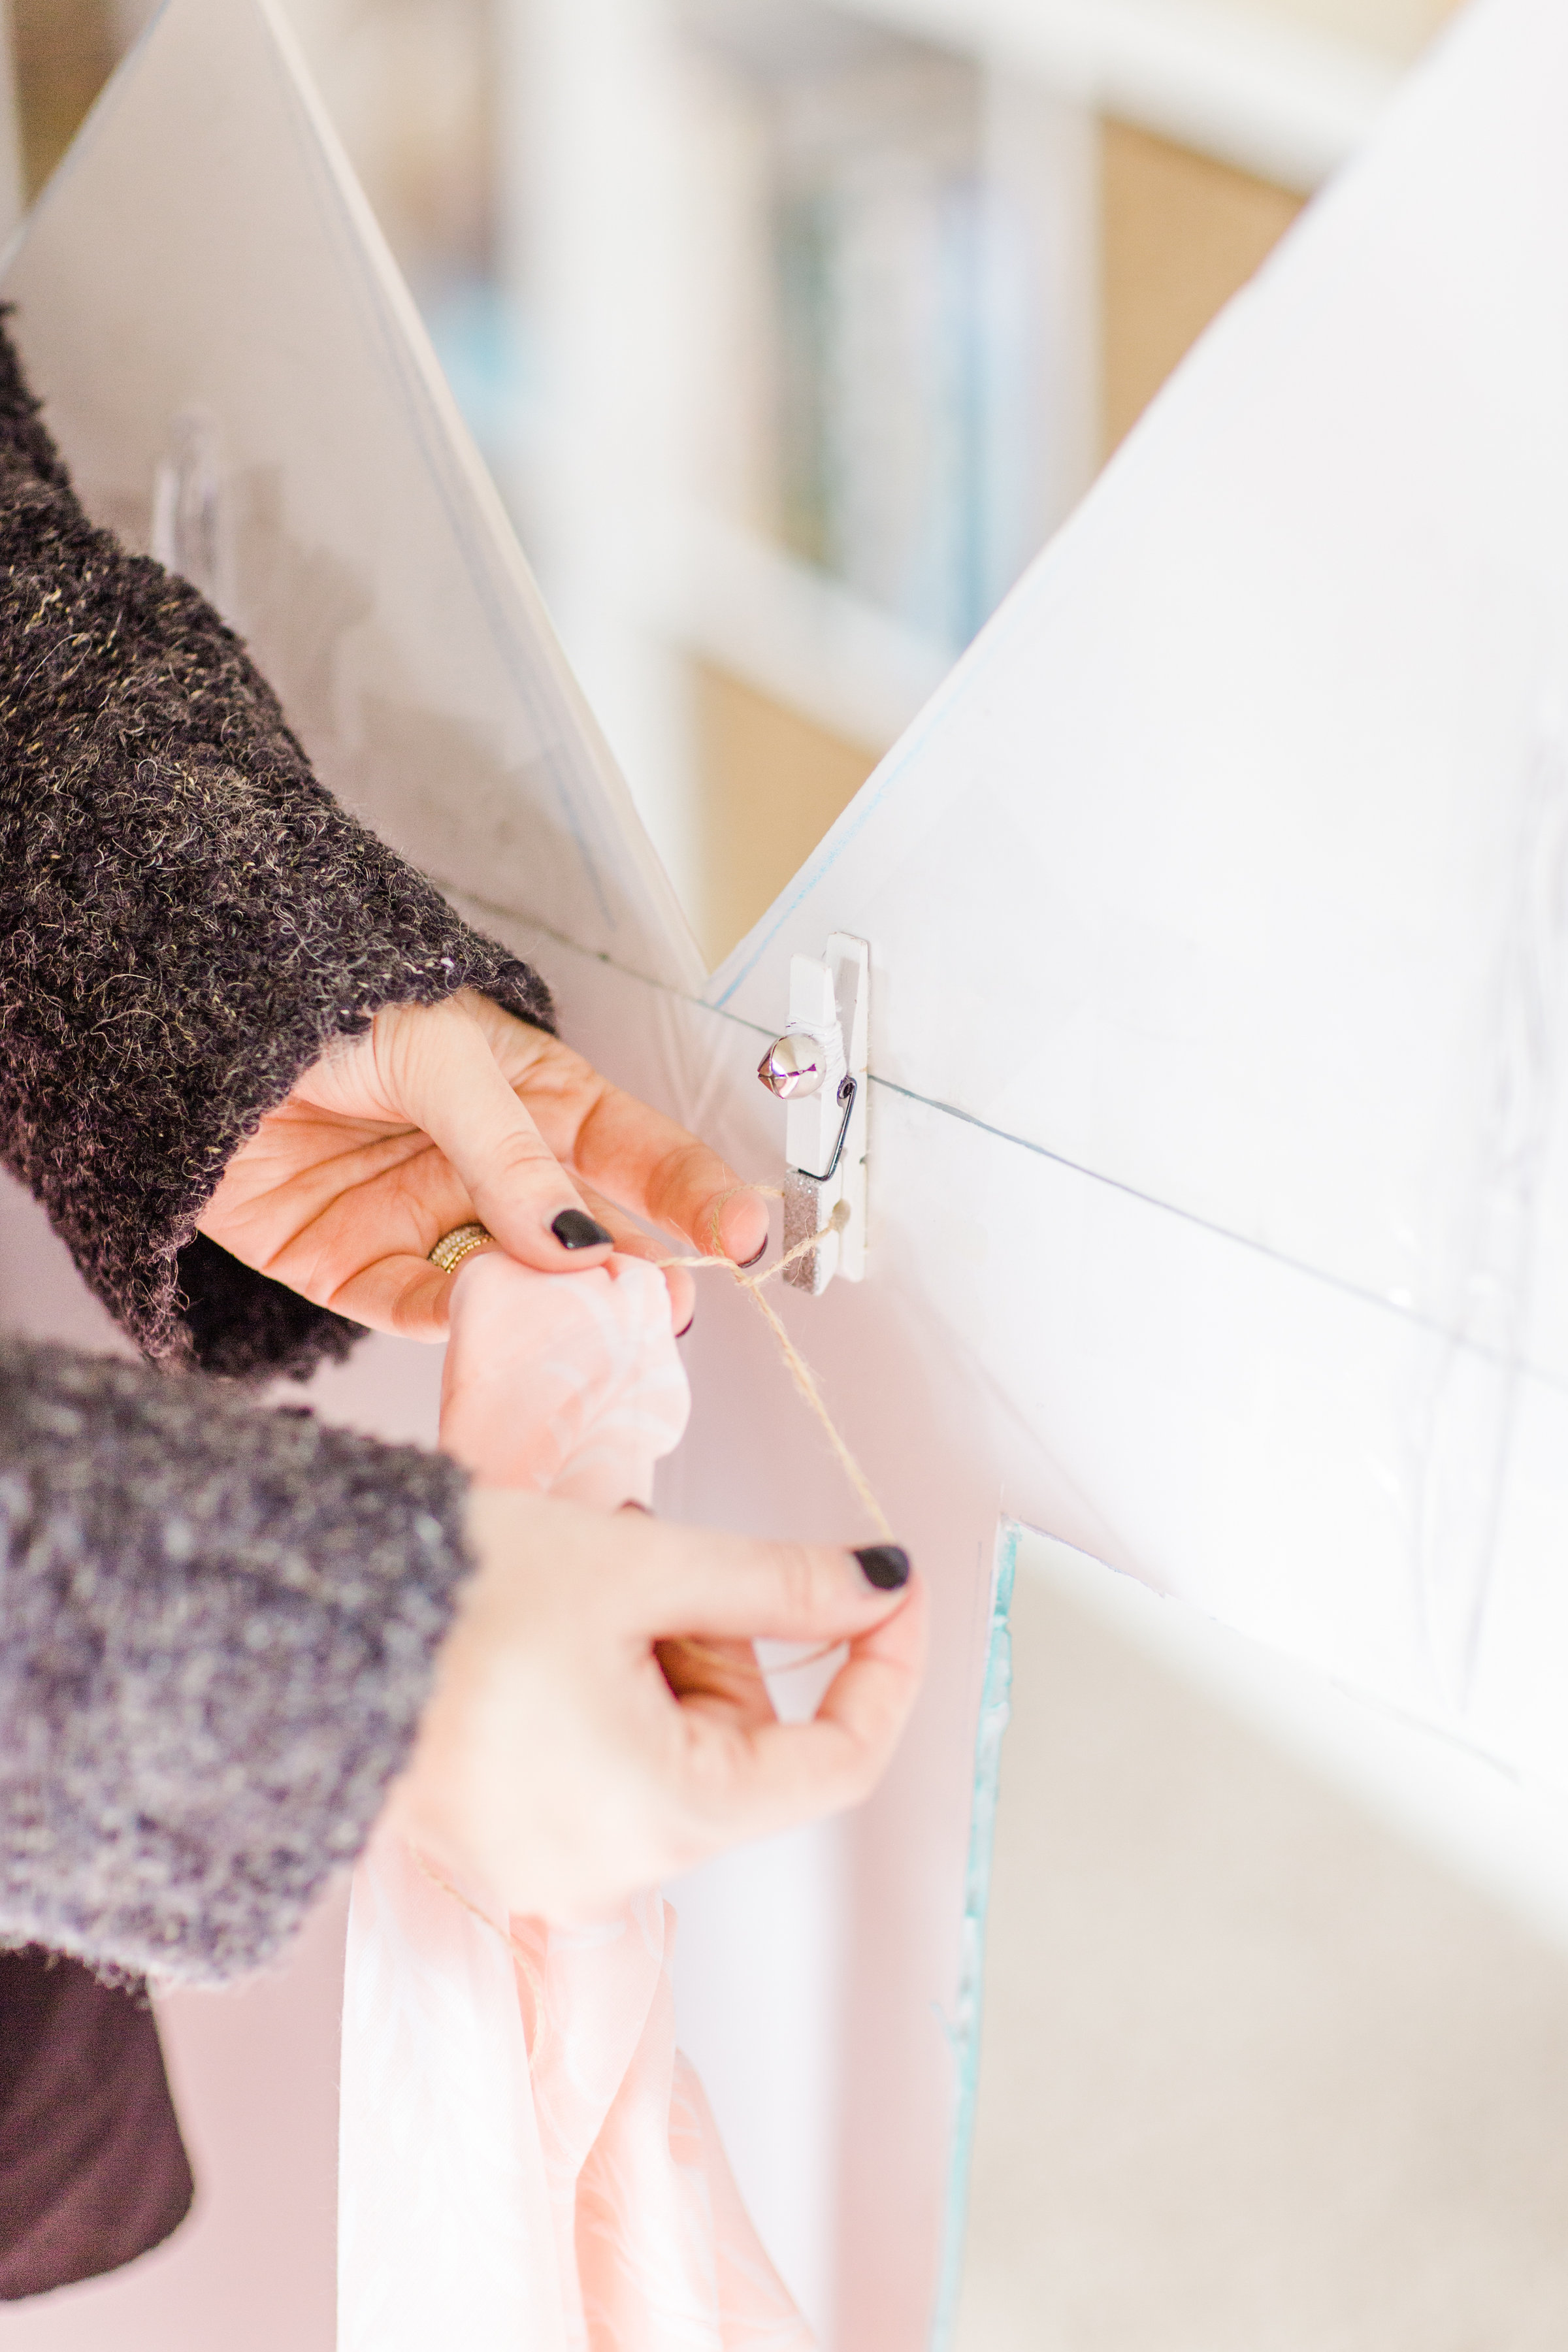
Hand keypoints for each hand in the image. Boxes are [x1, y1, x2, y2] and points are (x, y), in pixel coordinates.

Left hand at [198, 990, 768, 1337]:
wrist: (178, 1018)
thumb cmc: (321, 1000)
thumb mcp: (439, 1054)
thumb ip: (508, 1151)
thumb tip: (578, 1243)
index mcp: (534, 1096)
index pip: (638, 1152)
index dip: (696, 1194)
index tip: (747, 1237)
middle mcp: (493, 1168)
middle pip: (587, 1239)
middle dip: (634, 1277)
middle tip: (667, 1307)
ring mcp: (431, 1221)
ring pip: (514, 1288)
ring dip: (548, 1312)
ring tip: (582, 1325)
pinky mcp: (357, 1270)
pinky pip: (420, 1310)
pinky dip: (455, 1323)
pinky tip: (484, 1317)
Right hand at [383, 1491, 926, 1922]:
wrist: (290, 1624)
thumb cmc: (455, 1596)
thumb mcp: (642, 1567)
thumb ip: (779, 1582)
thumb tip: (878, 1584)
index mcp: (666, 1816)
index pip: (838, 1761)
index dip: (881, 1666)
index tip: (890, 1589)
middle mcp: (613, 1869)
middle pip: (743, 1745)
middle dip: (725, 1637)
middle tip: (656, 1554)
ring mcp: (550, 1865)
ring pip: (676, 1745)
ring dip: (661, 1650)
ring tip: (586, 1576)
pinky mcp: (501, 1841)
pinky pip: (605, 1764)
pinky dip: (608, 1688)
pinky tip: (553, 1622)